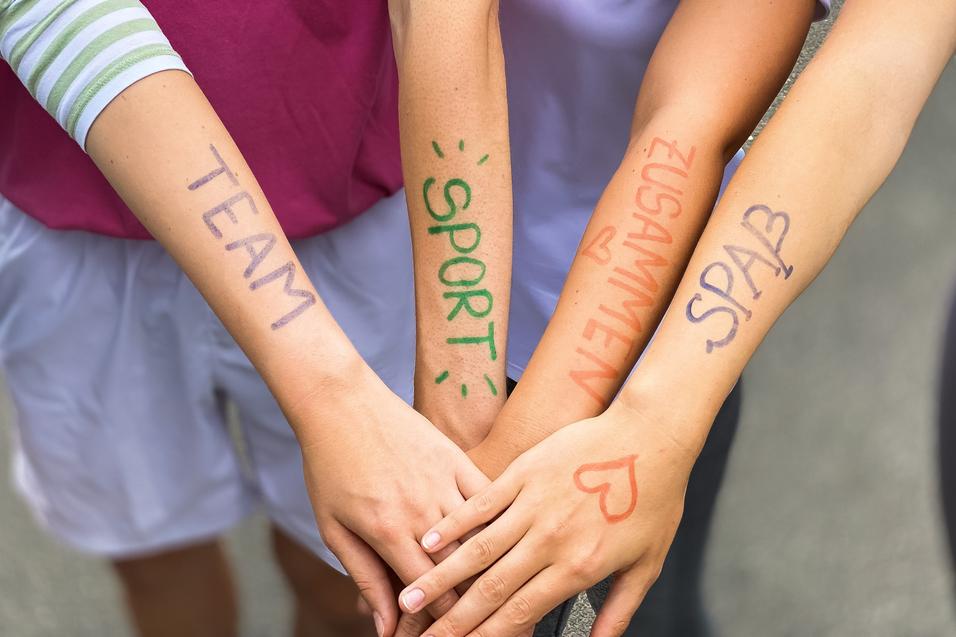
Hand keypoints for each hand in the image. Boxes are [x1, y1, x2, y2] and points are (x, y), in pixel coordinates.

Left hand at [288, 365, 489, 636]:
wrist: (341, 404)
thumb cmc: (331, 464)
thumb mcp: (335, 529)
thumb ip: (365, 578)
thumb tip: (385, 626)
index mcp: (388, 531)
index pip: (429, 593)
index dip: (440, 622)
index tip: (445, 634)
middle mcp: (422, 510)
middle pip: (462, 572)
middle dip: (469, 604)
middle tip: (472, 621)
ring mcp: (443, 482)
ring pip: (482, 539)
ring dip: (489, 568)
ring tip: (494, 588)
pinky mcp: (457, 459)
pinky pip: (488, 500)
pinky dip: (497, 524)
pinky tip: (502, 541)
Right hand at [396, 400, 697, 636]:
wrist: (651, 436)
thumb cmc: (654, 497)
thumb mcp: (647, 564)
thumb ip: (618, 611)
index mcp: (578, 566)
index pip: (520, 613)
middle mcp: (549, 539)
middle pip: (490, 590)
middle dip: (453, 620)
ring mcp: (533, 504)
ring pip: (477, 550)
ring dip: (441, 578)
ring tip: (412, 597)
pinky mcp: (524, 472)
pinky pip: (481, 504)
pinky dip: (453, 525)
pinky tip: (428, 541)